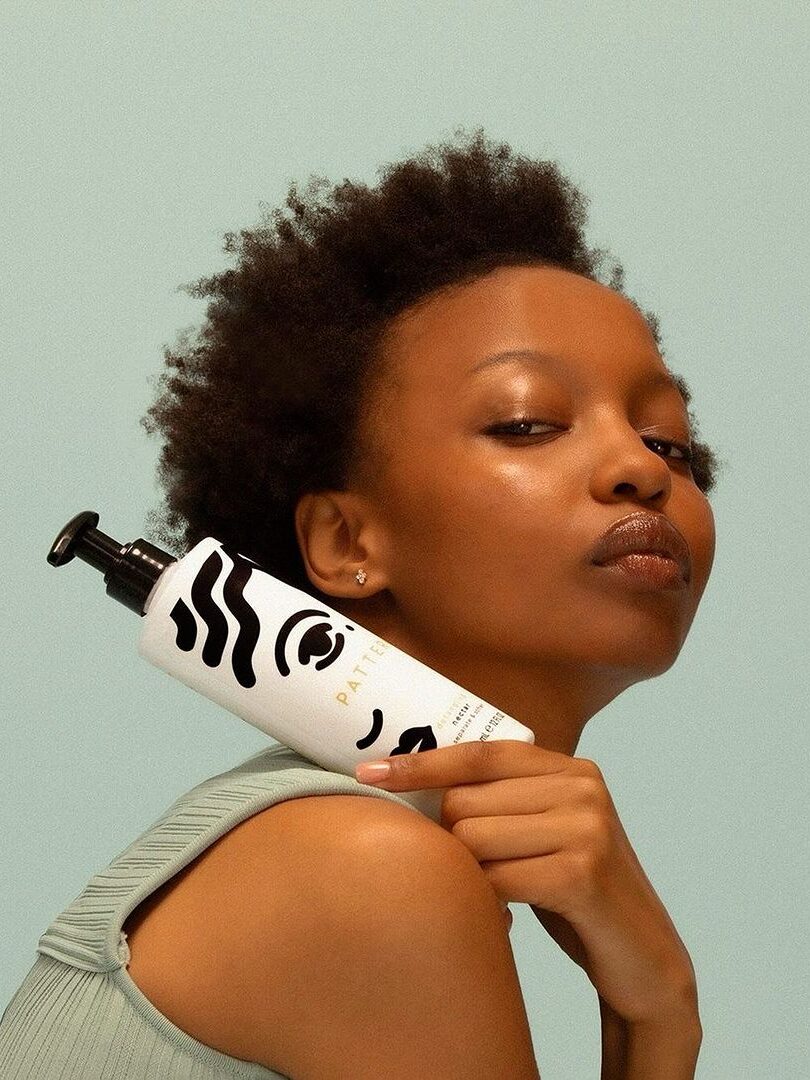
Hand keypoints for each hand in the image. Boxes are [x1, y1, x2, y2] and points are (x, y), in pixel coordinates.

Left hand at [355, 739, 699, 1025]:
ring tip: (499, 896)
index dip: (421, 763)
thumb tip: (411, 784)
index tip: (370, 773)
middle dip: (454, 844)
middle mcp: (581, 787)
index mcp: (570, 768)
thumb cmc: (574, 892)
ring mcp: (585, 828)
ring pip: (472, 840)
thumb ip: (502, 802)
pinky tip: (507, 915)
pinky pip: (494, 881)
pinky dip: (488, 904)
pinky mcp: (581, 874)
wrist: (644, 958)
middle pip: (464, 803)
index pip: (479, 753)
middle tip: (477, 874)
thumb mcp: (545, 831)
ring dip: (471, 878)